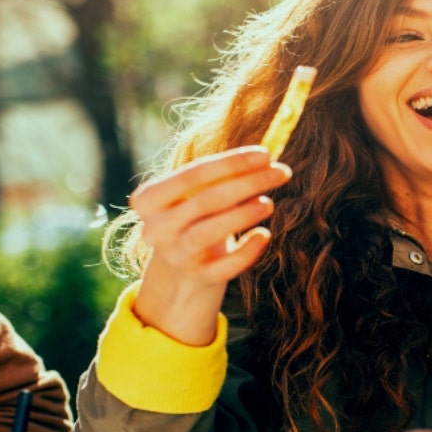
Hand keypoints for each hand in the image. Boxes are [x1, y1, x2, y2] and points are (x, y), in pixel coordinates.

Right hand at [129, 146, 290, 344]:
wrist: (185, 261)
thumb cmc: (198, 213)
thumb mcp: (199, 191)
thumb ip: (225, 173)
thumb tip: (265, 157)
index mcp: (149, 199)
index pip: (192, 175)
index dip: (231, 163)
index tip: (266, 154)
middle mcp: (156, 229)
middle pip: (205, 201)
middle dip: (247, 184)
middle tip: (282, 172)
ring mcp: (176, 256)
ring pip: (207, 234)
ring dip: (242, 215)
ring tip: (269, 203)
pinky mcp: (199, 277)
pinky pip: (224, 267)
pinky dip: (246, 252)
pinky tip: (264, 235)